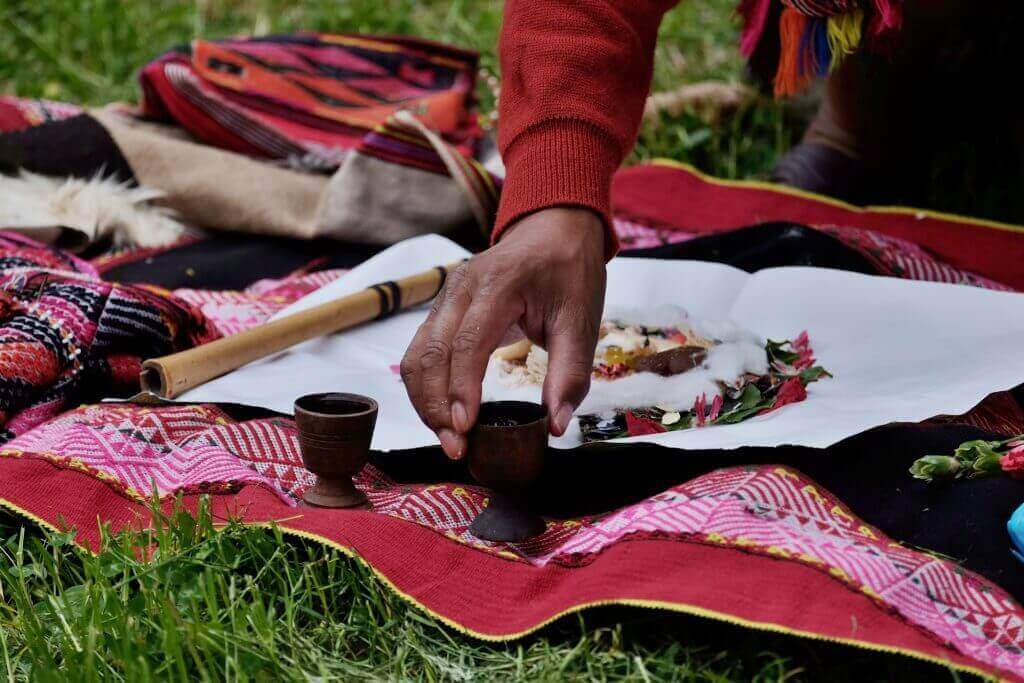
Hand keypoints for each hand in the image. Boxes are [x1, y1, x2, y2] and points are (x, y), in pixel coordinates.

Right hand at [400, 208, 606, 458]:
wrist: (554, 230)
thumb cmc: (569, 272)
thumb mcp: (582, 320)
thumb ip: (570, 374)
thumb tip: (555, 426)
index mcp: (498, 284)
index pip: (466, 343)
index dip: (461, 389)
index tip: (465, 428)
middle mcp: (460, 288)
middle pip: (429, 353)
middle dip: (436, 406)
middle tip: (456, 448)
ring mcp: (446, 297)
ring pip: (416, 355)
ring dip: (425, 401)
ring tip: (448, 438)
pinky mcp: (442, 310)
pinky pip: (420, 352)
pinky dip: (426, 387)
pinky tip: (443, 414)